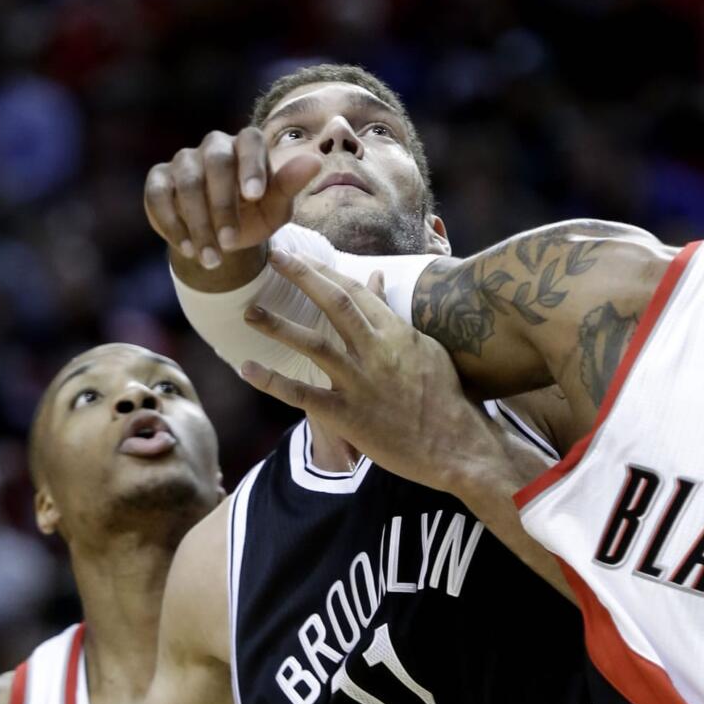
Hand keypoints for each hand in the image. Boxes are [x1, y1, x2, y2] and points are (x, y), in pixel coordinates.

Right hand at [144, 128, 318, 271]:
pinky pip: (159, 195)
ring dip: (199, 225)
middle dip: (223, 206)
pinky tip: (186, 248)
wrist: (223, 235)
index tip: (255, 196)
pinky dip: (172, 223)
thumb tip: (315, 161)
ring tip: (212, 258)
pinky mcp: (159, 179)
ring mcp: (184, 160)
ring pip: (187, 183)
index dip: (251, 166)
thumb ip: (290, 185)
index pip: (249, 142)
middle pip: (215, 163)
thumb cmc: (255, 214)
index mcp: (246, 145)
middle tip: (232, 243)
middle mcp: (214, 146)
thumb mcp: (276, 207)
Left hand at [238, 254, 499, 492]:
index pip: (355, 291)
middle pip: (335, 303)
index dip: (325, 271)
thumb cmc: (445, 396)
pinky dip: (273, 382)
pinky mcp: (349, 415)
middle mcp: (376, 351)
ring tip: (249, 311)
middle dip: (302, 276)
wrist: (457, 445)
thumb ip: (393, 315)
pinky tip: (247, 368)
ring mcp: (361, 383)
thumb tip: (376, 279)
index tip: (300, 257)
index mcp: (396, 333)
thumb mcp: (424, 348)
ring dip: (279, 326)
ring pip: (314, 344)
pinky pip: (304, 396)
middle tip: (273, 257)